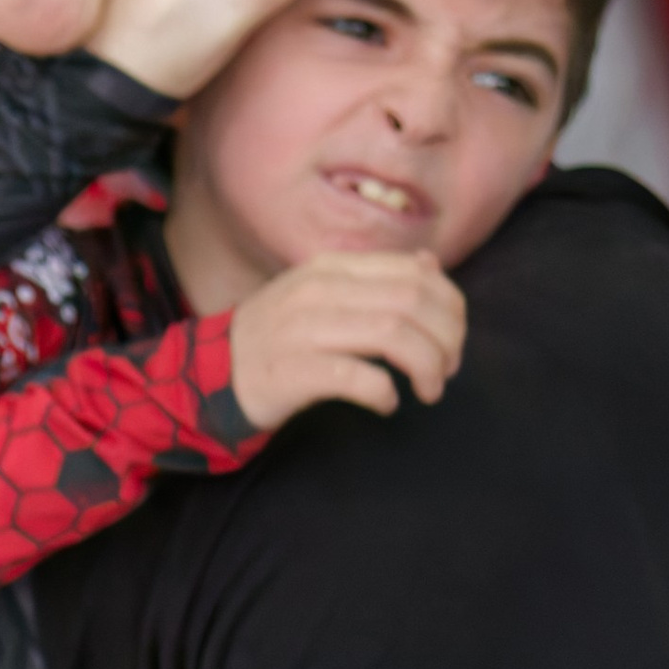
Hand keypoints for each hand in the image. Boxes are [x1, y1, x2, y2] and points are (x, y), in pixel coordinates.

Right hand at [229, 250, 466, 434]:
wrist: (216, 372)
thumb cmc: (282, 338)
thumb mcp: (324, 294)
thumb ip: (376, 278)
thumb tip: (431, 265)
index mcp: (332, 267)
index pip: (415, 273)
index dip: (449, 308)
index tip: (452, 340)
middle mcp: (319, 290)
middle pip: (411, 302)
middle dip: (446, 340)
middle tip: (447, 370)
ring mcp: (304, 329)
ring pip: (392, 334)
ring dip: (426, 366)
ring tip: (430, 390)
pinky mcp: (294, 372)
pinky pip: (358, 377)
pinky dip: (386, 393)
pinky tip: (389, 404)